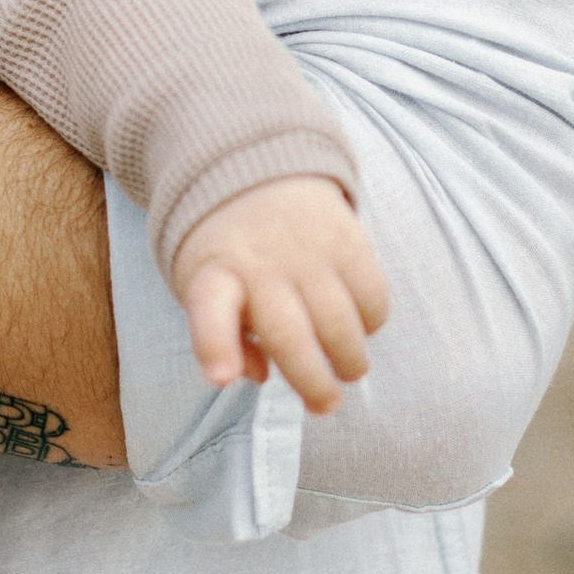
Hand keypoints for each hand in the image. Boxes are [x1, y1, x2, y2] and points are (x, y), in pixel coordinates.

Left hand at [171, 173, 388, 411]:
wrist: (253, 167)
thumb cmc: (227, 250)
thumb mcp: (202, 285)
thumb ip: (222, 334)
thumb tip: (257, 376)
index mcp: (212, 274)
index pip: (209, 309)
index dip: (215, 346)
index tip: (222, 378)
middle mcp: (259, 263)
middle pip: (288, 334)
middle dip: (310, 381)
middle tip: (325, 406)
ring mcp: (305, 250)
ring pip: (338, 322)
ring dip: (349, 360)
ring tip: (347, 372)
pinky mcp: (347, 237)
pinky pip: (371, 295)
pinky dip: (372, 322)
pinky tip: (360, 326)